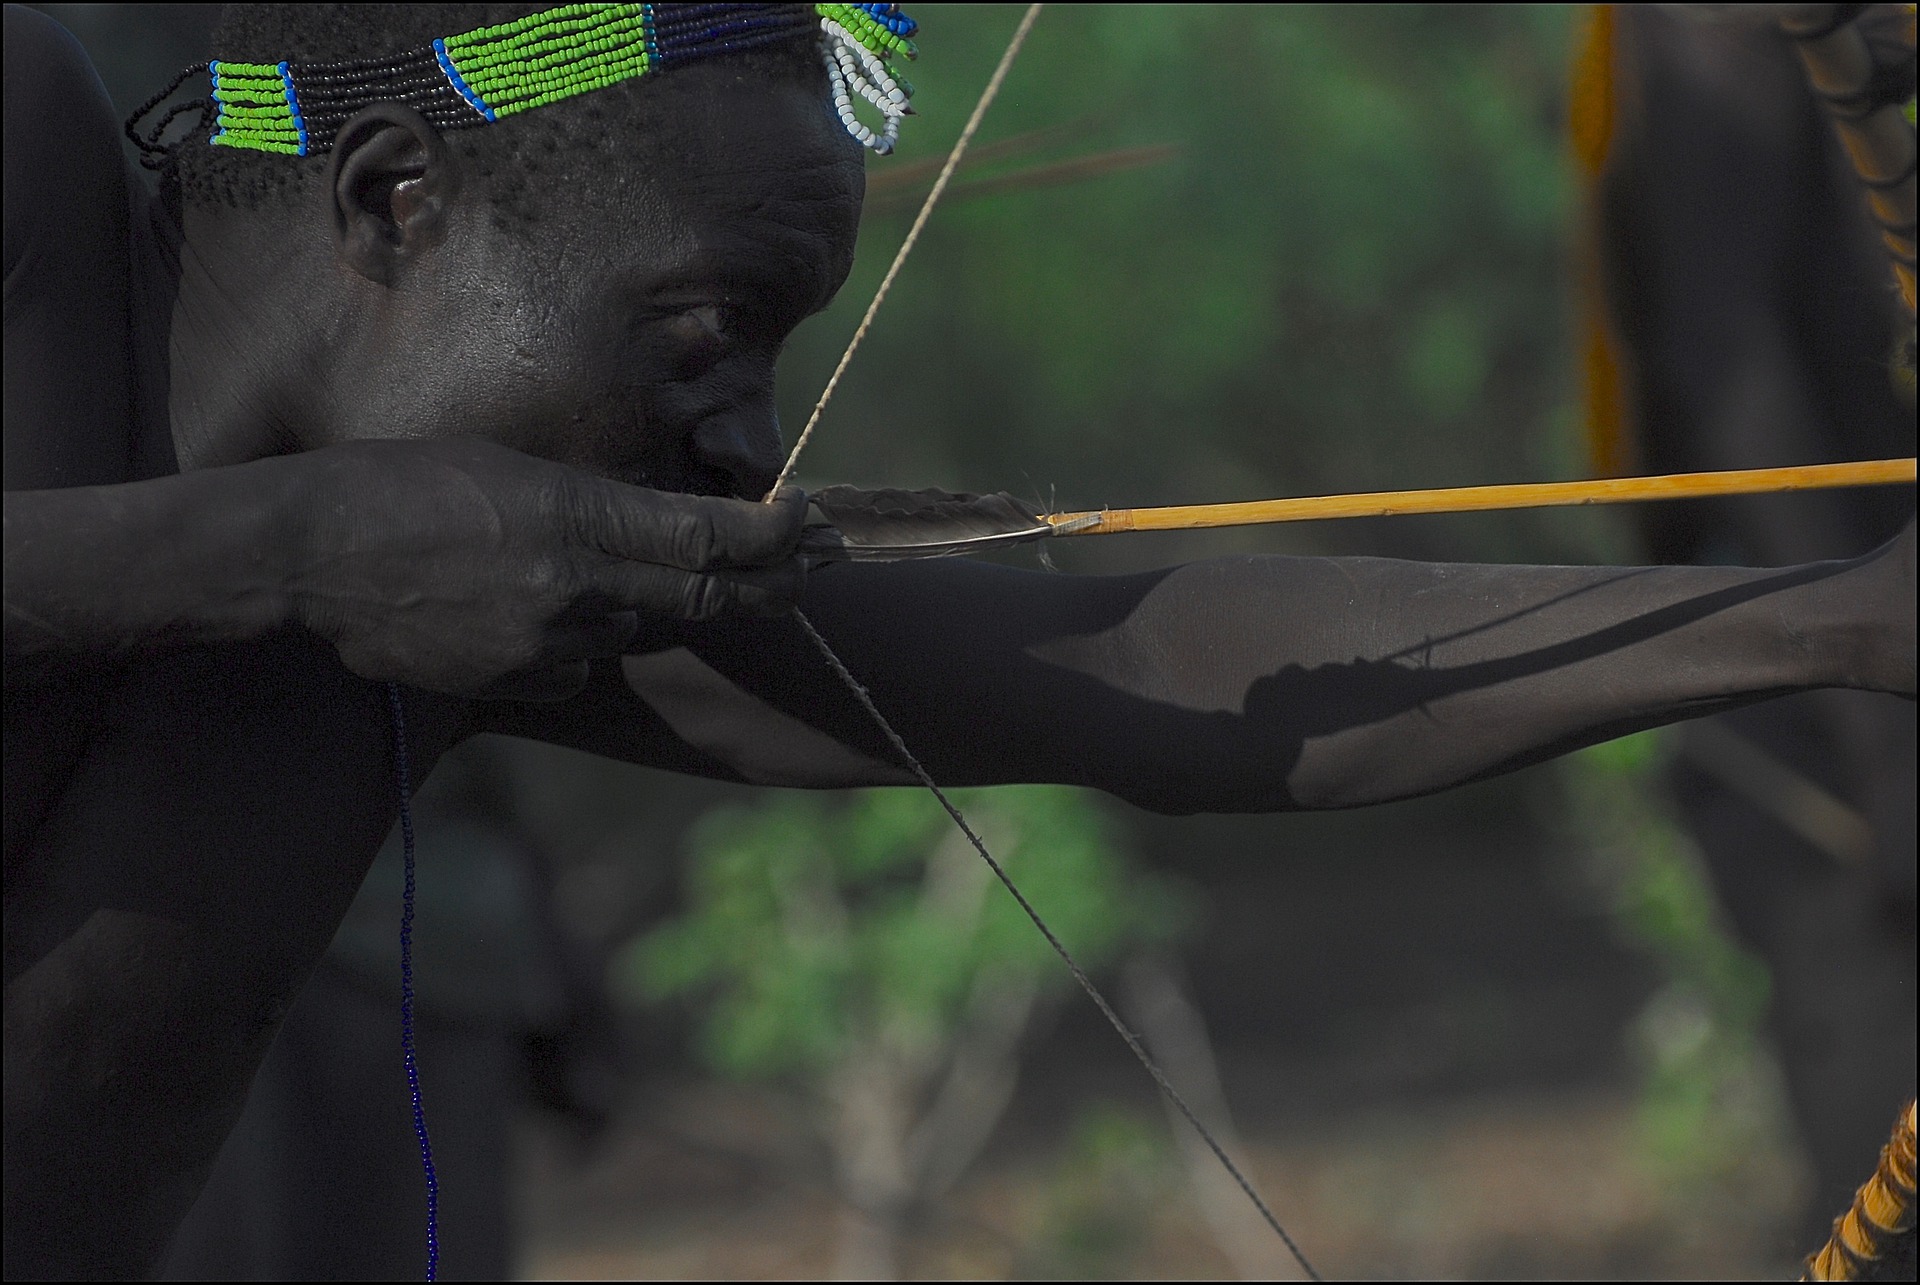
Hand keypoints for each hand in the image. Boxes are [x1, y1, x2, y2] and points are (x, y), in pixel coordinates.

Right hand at [286, 438, 804, 698]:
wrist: (305, 553)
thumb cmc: (399, 484)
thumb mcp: (507, 469)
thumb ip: (587, 507)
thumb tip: (651, 535)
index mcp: (574, 514)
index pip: (705, 537)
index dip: (771, 535)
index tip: (807, 522)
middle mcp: (573, 585)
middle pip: (700, 598)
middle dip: (766, 585)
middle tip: (811, 572)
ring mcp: (544, 642)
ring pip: (630, 631)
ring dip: (636, 605)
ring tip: (574, 566)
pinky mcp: (511, 681)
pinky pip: (575, 667)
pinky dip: (571, 643)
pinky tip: (514, 609)